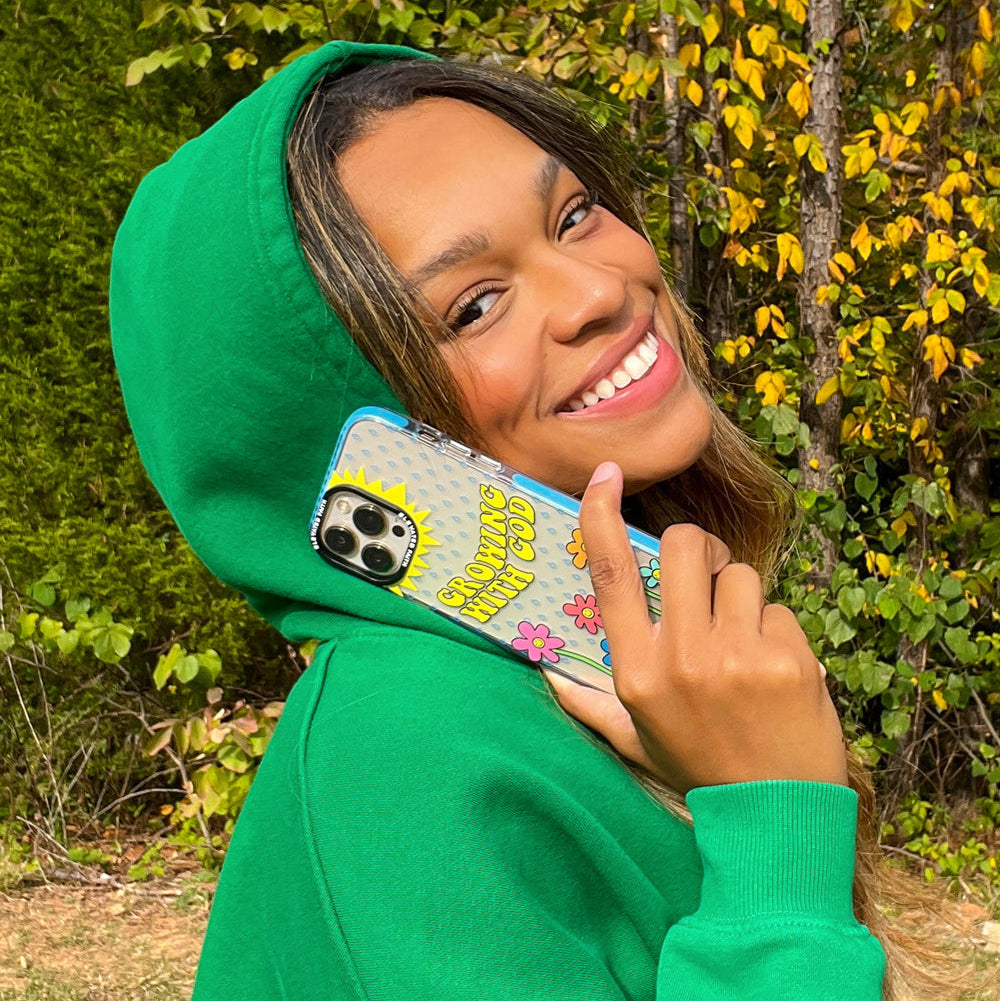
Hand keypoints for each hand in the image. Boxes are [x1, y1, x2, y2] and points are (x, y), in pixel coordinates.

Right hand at [545, 462, 847, 792]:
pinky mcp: (787, 659)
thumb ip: (590, 705)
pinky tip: (778, 674)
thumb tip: (548, 676)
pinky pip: (781, 609)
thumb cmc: (700, 771)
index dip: (603, 518)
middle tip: (711, 577)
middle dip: (701, 550)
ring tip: (747, 648)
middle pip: (686, 547)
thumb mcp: (636, 742)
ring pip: (741, 575)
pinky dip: (780, 633)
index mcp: (637, 672)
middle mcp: (681, 657)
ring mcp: (736, 657)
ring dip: (744, 600)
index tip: (605, 477)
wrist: (776, 819)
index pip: (612, 578)